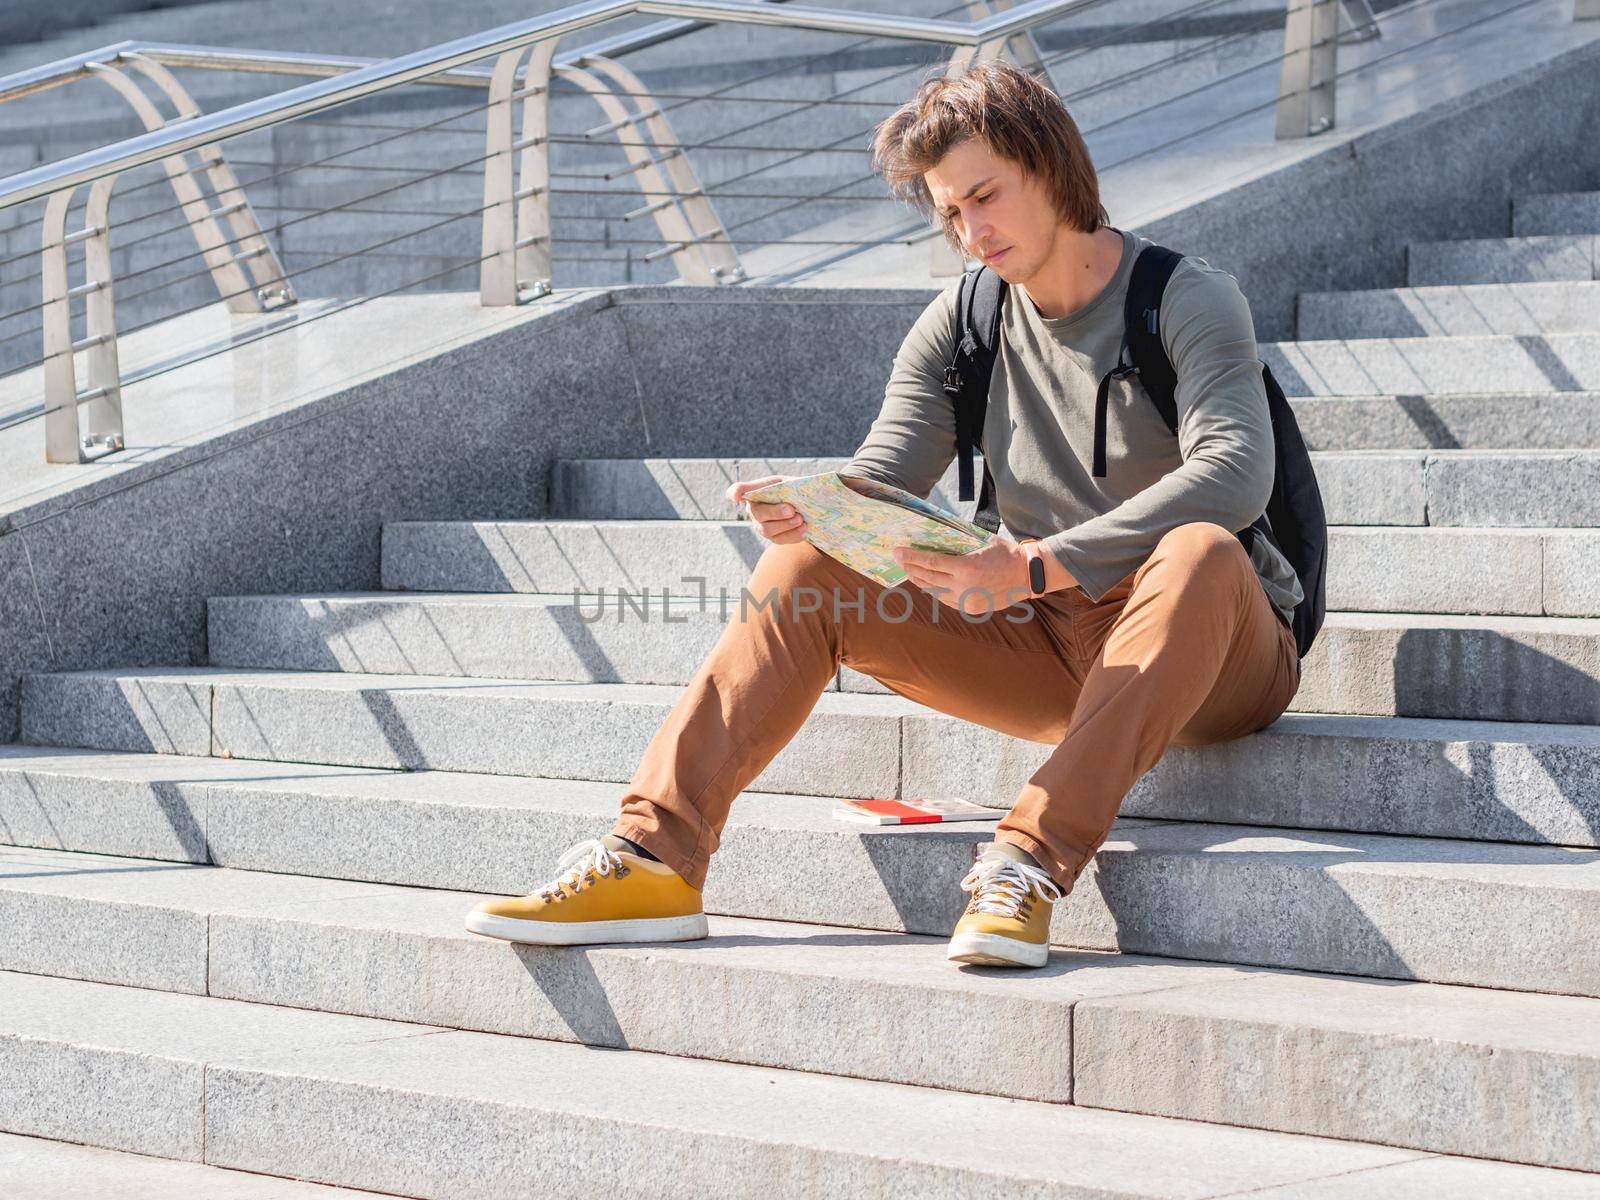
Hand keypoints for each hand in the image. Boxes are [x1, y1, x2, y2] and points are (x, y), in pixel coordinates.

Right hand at [728, 475, 807, 544]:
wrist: (806, 506)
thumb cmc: (793, 490)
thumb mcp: (790, 482)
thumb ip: (787, 483)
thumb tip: (793, 488)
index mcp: (756, 491)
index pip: (738, 490)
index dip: (735, 492)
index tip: (736, 496)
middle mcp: (754, 510)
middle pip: (758, 514)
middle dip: (775, 513)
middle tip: (792, 510)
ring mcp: (762, 526)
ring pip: (768, 530)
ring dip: (786, 525)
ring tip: (801, 519)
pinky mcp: (774, 537)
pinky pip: (780, 539)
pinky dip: (793, 534)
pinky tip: (804, 527)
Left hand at [892, 537, 1032, 614]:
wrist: (1028, 576)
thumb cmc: (1006, 553)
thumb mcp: (982, 541)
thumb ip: (960, 542)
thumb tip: (936, 536)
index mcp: (967, 568)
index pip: (931, 562)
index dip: (912, 557)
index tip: (897, 552)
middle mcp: (964, 586)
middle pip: (928, 577)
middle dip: (910, 567)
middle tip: (898, 559)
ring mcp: (966, 600)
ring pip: (934, 590)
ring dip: (919, 580)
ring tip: (909, 571)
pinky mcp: (970, 608)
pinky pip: (945, 598)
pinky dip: (934, 590)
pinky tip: (927, 583)